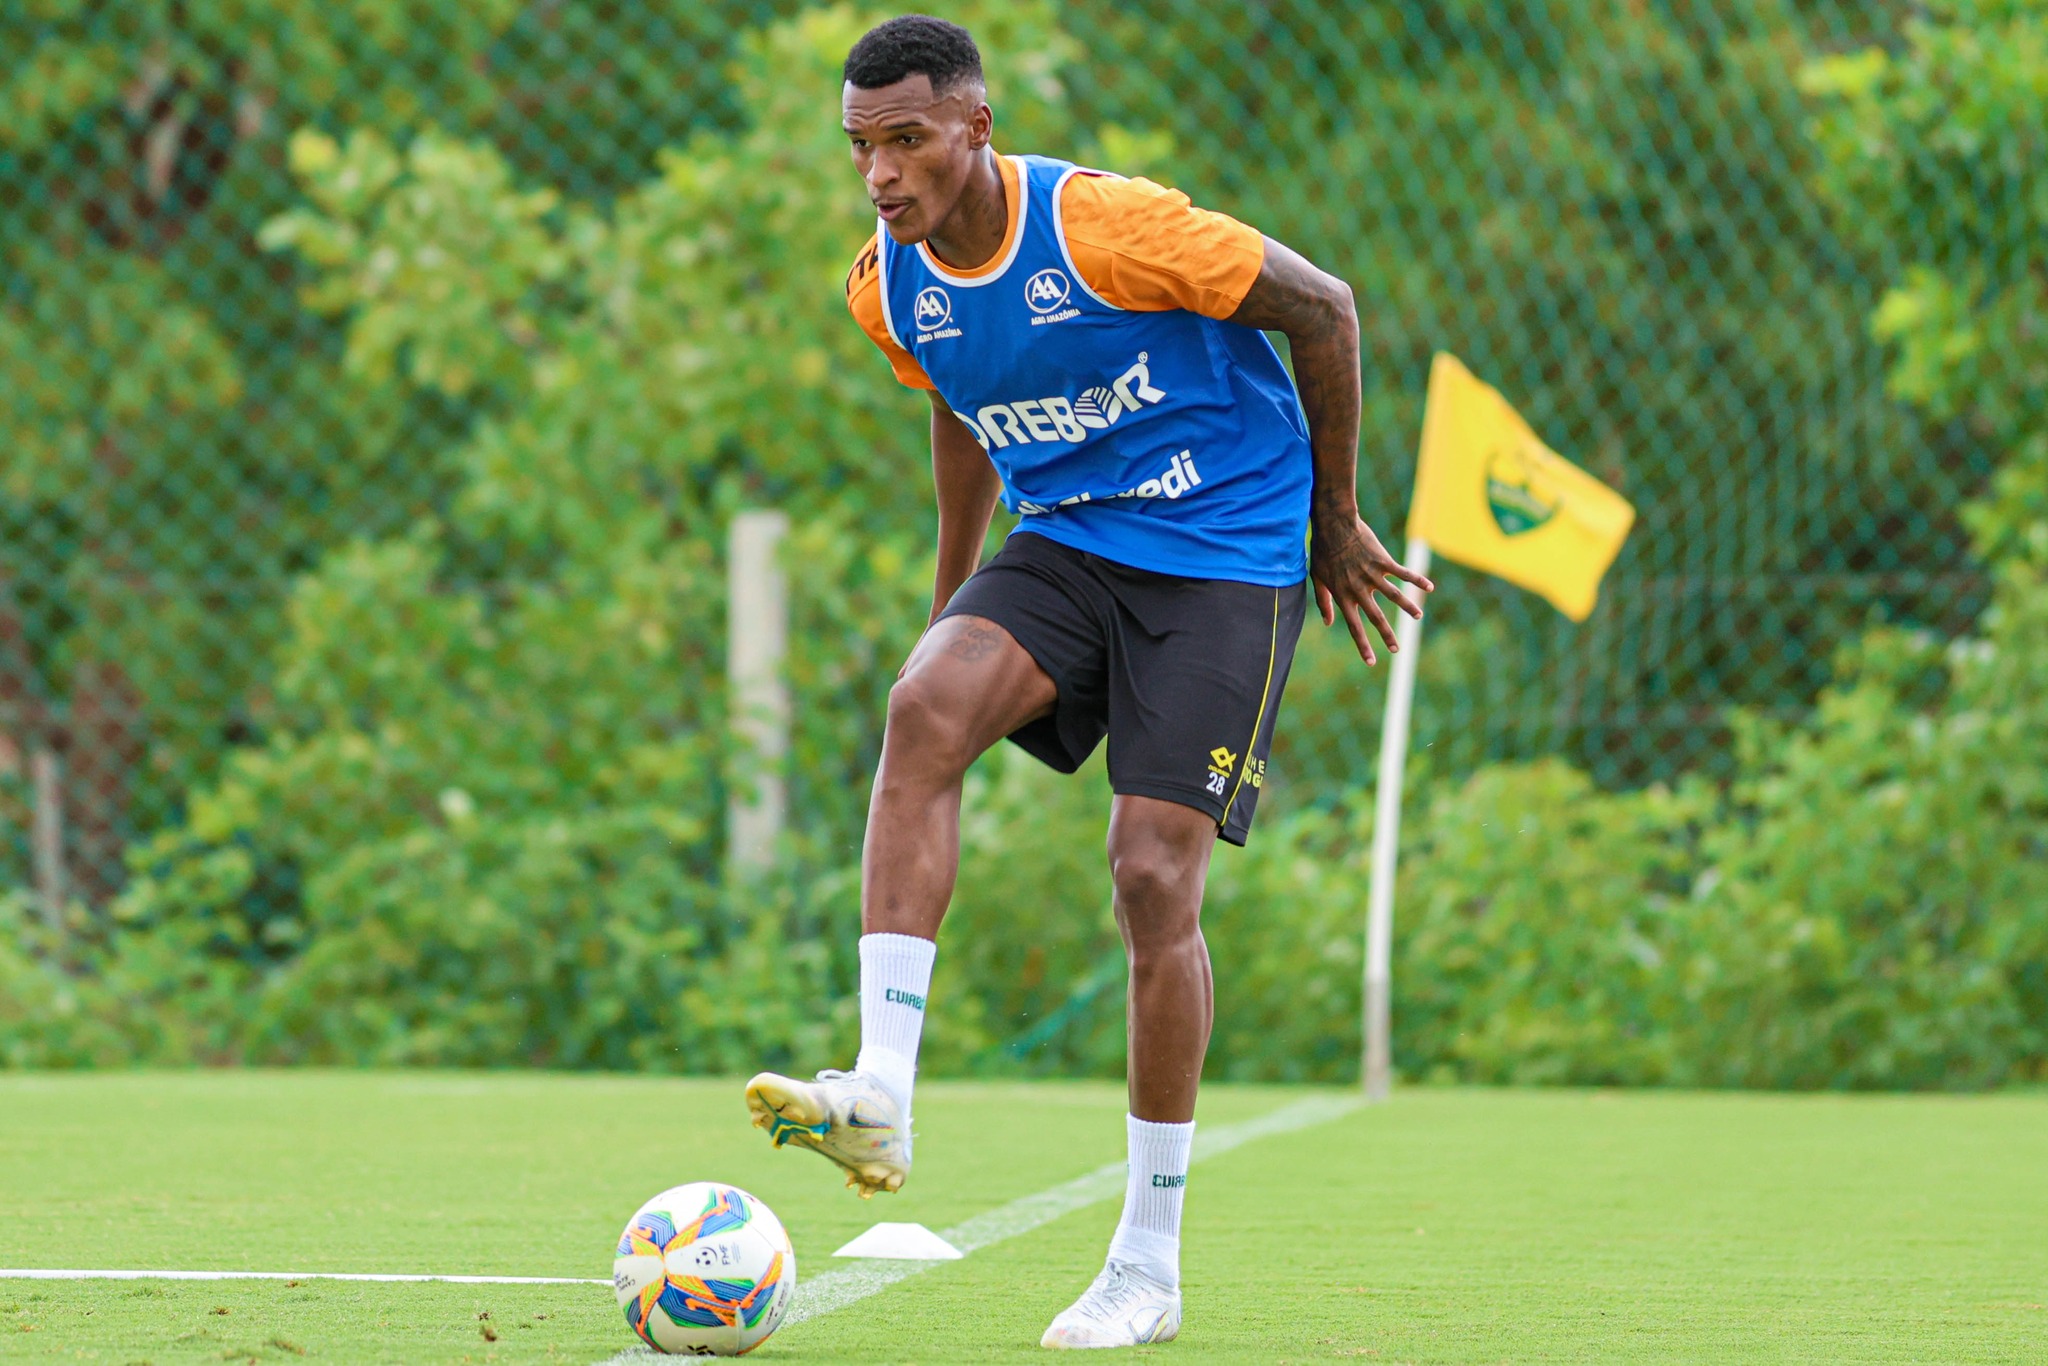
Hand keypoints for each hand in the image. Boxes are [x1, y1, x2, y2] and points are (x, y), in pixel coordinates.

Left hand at [1310, 511, 1433, 665]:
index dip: (1363, 646)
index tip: (1372, 662)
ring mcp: (1372, 575)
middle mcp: (1359, 589)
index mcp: (1343, 596)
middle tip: (1397, 650)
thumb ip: (1323, 601)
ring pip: (1393, 595)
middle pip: (1376, 617)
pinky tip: (1429, 587)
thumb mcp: (1317, 578)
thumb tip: (1327, 623)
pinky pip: (1403, 573)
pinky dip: (1416, 580)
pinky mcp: (1382, 561)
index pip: (1354, 627)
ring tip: (1418, 617)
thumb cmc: (1324, 551)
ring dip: (1408, 607)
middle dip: (1387, 636)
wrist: (1334, 525)